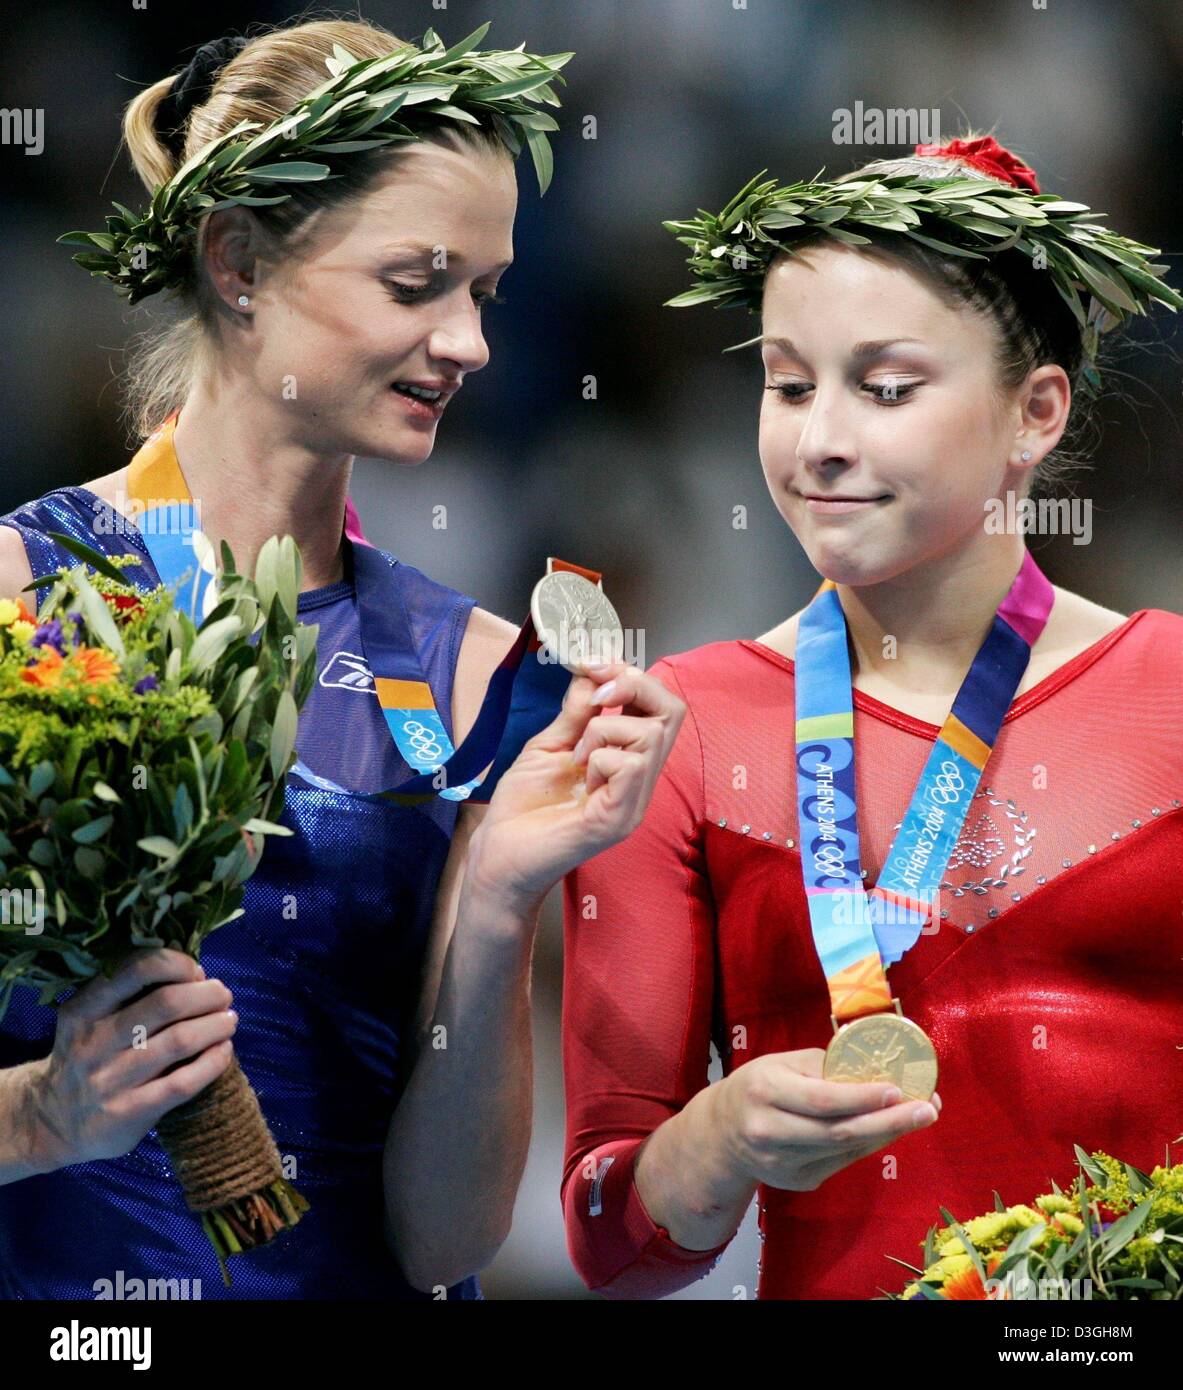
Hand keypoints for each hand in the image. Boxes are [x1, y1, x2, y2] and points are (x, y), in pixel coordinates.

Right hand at [26, 947, 237, 1171]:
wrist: (54, 1121)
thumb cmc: (90, 1056)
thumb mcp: (90, 1018)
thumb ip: (129, 993)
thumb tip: (196, 972)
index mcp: (83, 1009)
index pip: (138, 969)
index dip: (179, 963)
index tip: (196, 972)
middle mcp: (93, 1042)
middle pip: (166, 1003)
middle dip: (206, 994)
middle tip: (222, 995)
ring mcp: (110, 1080)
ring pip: (180, 1041)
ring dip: (216, 1025)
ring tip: (229, 1020)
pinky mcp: (128, 1112)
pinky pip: (183, 1083)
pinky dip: (213, 1062)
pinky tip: (223, 1051)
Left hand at [466, 660, 685, 909]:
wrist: (499, 855)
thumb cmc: (522, 806)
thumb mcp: (550, 744)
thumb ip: (576, 712)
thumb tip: (593, 673)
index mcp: (627, 760)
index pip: (660, 707)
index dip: (633, 676)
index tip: (594, 667)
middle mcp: (639, 780)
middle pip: (672, 712)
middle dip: (635, 685)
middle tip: (597, 695)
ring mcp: (634, 801)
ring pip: (650, 734)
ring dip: (605, 728)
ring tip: (578, 753)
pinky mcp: (620, 818)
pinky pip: (630, 765)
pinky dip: (600, 756)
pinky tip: (581, 773)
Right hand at [710, 1047, 941, 1191]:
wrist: (722, 1134)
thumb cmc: (758, 1086)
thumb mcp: (780, 1063)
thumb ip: (823, 1066)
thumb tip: (876, 1068)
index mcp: (764, 1092)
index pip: (821, 1100)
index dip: (861, 1097)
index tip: (897, 1089)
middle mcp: (770, 1132)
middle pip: (839, 1132)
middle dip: (889, 1121)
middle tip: (927, 1109)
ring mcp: (783, 1164)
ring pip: (845, 1150)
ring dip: (887, 1133)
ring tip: (919, 1115)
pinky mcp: (797, 1181)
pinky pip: (841, 1162)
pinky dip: (869, 1145)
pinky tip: (889, 1129)